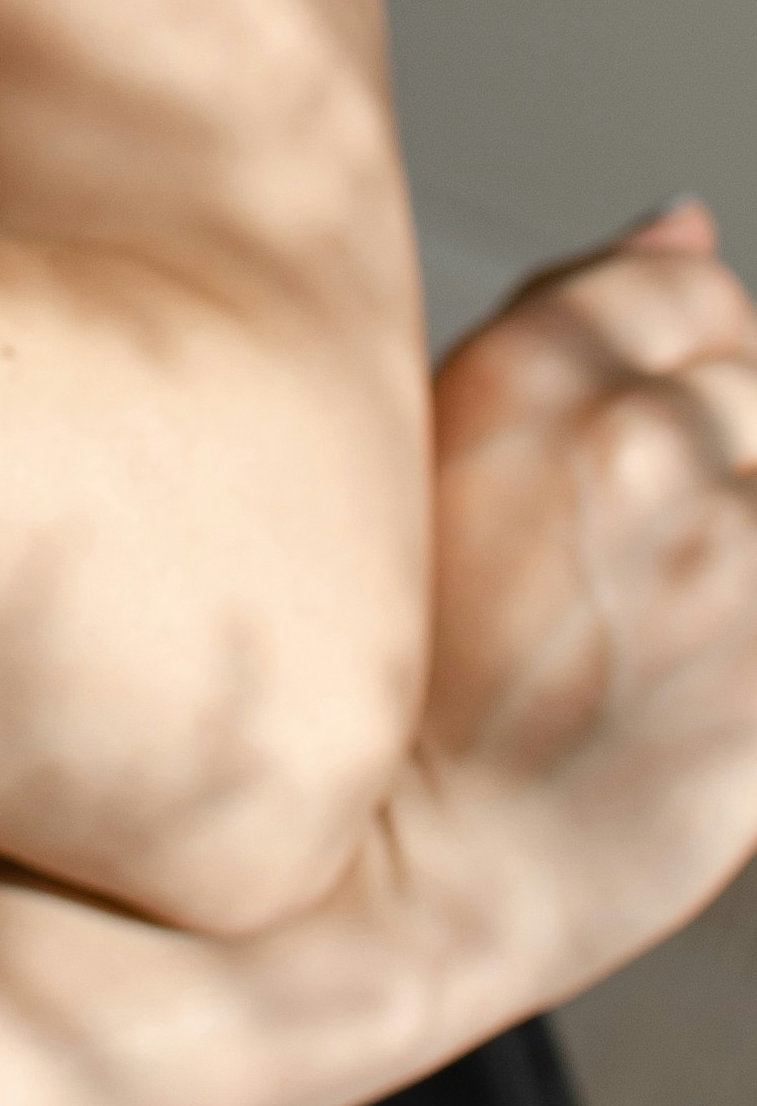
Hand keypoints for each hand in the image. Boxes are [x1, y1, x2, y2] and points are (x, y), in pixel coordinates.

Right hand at [392, 206, 756, 1007]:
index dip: (674, 368)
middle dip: (724, 461)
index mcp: (530, 374)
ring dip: (743, 552)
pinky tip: (700, 683)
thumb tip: (691, 217)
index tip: (628, 458)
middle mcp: (640, 446)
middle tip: (634, 573)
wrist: (388, 888)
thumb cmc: (385, 682)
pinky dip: (754, 636)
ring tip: (657, 637)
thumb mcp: (428, 459)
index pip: (692, 290)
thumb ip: (569, 327)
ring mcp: (729, 564)